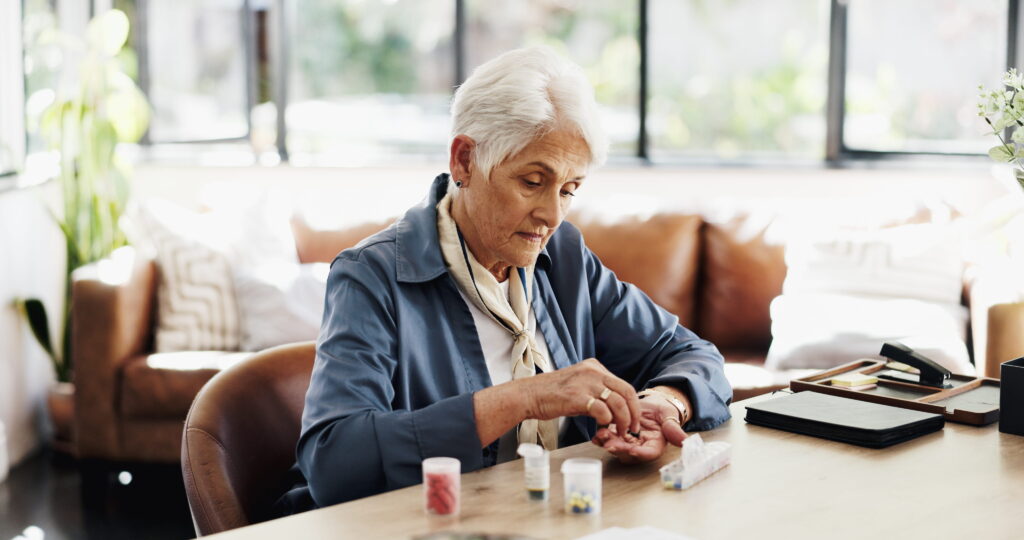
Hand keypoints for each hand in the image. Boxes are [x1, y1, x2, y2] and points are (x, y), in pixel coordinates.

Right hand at [523, 358, 640, 437]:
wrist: (529, 395)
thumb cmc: (551, 394)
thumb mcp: (578, 384)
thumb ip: (596, 390)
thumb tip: (614, 408)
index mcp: (594, 367)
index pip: (624, 385)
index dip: (633, 405)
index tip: (633, 420)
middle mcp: (592, 371)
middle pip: (626, 392)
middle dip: (633, 414)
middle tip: (632, 429)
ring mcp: (585, 383)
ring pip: (618, 402)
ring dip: (623, 421)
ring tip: (620, 432)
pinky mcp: (577, 397)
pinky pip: (602, 411)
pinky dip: (606, 422)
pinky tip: (602, 428)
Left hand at [591, 393, 686, 463]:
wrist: (652, 404)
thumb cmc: (664, 411)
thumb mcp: (670, 418)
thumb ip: (674, 430)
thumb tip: (685, 441)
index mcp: (655, 445)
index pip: (649, 453)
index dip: (641, 453)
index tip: (633, 450)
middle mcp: (641, 447)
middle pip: (630, 453)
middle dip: (619, 449)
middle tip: (610, 444)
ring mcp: (629, 442)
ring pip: (618, 447)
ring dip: (608, 443)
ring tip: (601, 436)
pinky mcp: (618, 435)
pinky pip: (610, 439)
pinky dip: (602, 438)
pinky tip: (596, 436)